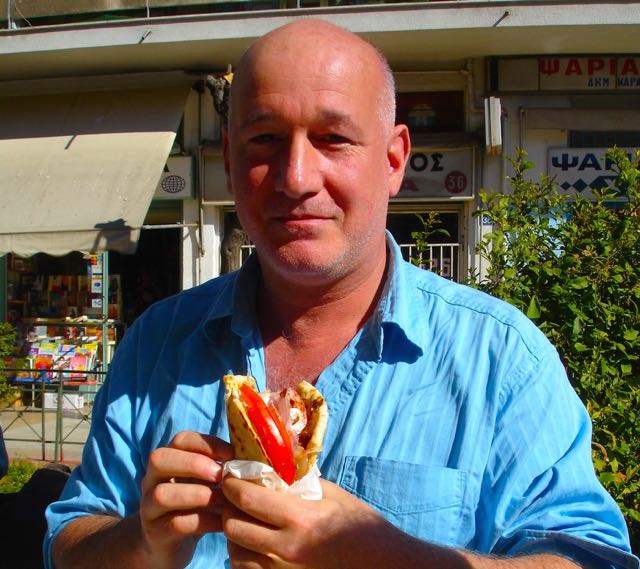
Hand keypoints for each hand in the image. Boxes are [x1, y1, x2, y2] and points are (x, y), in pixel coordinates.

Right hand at [139, 431, 233, 568]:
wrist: (171, 545)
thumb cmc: (196, 505)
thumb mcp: (205, 482)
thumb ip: (220, 467)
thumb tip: (253, 458)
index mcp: (168, 461)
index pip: (180, 440)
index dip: (206, 443)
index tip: (231, 454)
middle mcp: (151, 480)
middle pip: (159, 459)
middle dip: (194, 464)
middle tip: (220, 475)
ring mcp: (148, 507)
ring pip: (162, 494)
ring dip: (199, 494)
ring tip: (224, 500)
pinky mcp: (156, 534)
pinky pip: (176, 523)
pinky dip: (203, 521)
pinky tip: (222, 523)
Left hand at [222, 477, 389, 568]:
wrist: (381, 563)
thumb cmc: (359, 525)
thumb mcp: (331, 495)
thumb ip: (298, 483)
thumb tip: (271, 470)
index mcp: (299, 518)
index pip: (247, 498)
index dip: (231, 483)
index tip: (230, 474)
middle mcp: (286, 548)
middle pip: (233, 527)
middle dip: (228, 508)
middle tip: (234, 497)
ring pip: (235, 553)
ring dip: (234, 535)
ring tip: (244, 521)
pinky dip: (243, 557)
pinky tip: (254, 545)